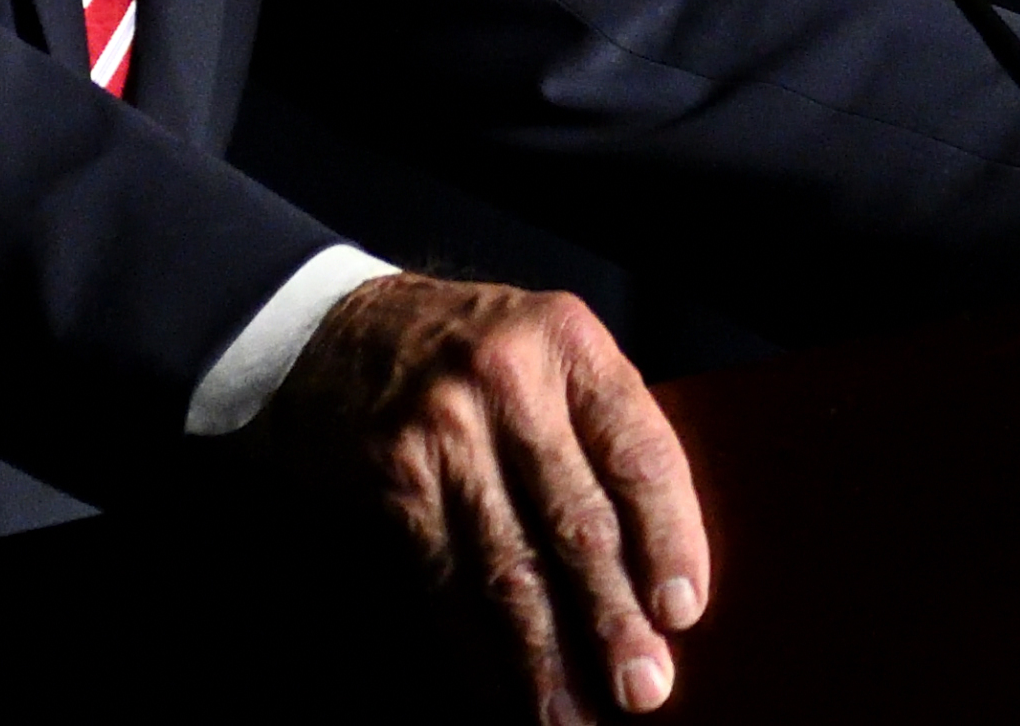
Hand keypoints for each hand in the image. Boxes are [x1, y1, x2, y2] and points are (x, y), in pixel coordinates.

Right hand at [254, 273, 711, 722]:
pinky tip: (505, 691)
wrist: (337, 333)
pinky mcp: (394, 480)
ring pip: (509, 566)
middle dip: (613, 618)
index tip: (683, 611)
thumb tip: (658, 571)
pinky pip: (446, 582)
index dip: (670, 538)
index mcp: (569, 342)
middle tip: (642, 688)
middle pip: (577, 521)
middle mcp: (507, 380)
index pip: (638, 452)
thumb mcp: (550, 356)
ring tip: (575, 716)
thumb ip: (602, 434)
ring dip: (547, 656)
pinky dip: (478, 649)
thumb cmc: (473, 355)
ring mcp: (443, 431)